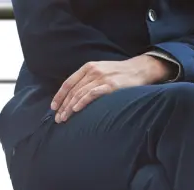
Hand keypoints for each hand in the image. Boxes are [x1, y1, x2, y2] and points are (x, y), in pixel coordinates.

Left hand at [53, 56, 172, 122]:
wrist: (140, 69)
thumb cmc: (120, 73)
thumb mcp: (102, 70)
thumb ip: (89, 79)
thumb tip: (76, 95)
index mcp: (88, 67)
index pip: (68, 83)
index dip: (59, 96)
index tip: (53, 107)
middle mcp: (93, 71)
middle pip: (72, 91)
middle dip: (63, 106)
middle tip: (58, 119)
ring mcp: (102, 78)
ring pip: (80, 94)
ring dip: (70, 108)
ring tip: (64, 119)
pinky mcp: (111, 86)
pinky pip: (92, 94)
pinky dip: (82, 102)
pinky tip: (76, 109)